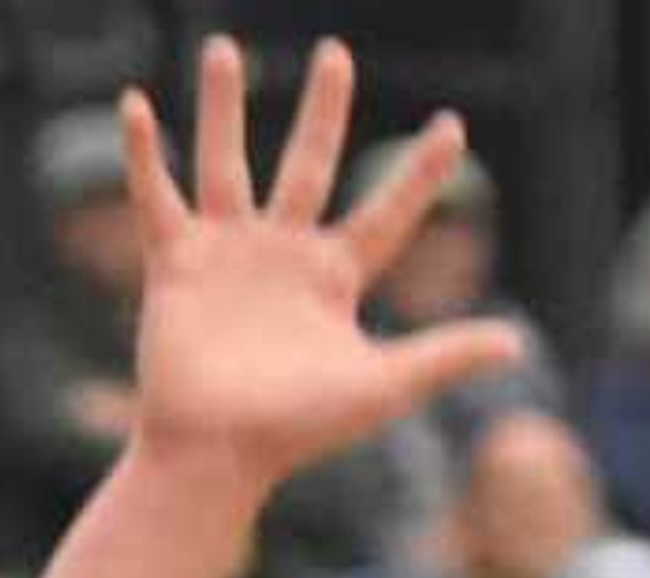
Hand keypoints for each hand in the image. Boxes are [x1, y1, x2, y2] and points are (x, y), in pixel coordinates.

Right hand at [119, 34, 531, 493]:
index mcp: (333, 278)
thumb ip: (443, 357)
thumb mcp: (382, 388)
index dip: (421, 175)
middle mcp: (282, 255)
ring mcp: (228, 254)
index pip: (388, 213)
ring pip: (227, 163)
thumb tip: (515, 343)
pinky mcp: (177, 264)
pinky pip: (158, 198)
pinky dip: (142, 155)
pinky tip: (134, 104)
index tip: (453, 126)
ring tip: (222, 49)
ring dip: (223, 107)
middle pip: (308, 164)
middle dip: (323, 112)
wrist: (216, 455)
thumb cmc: (296, 432)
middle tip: (335, 55)